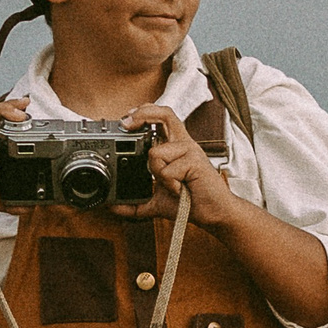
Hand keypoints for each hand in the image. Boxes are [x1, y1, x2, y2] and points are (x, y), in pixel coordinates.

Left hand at [113, 104, 226, 223]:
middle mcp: (183, 144)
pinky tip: (180, 190)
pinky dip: (169, 185)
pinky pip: (166, 170)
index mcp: (175, 147)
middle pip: (164, 113)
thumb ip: (136, 204)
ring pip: (155, 153)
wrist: (215, 214)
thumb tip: (112, 208)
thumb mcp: (156, 203)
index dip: (143, 112)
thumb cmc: (191, 203)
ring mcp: (190, 150)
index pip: (161, 118)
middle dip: (142, 114)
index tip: (126, 121)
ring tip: (172, 186)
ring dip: (157, 174)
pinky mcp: (195, 161)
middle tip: (125, 124)